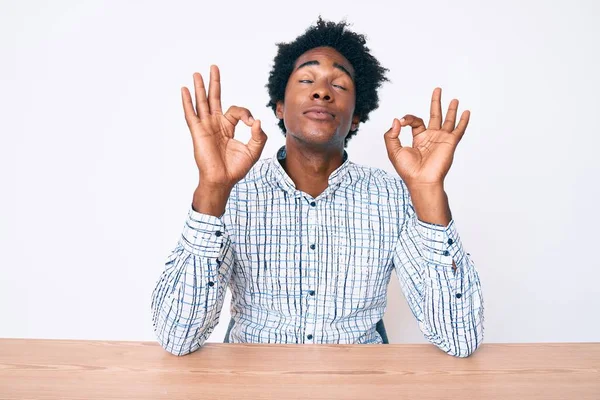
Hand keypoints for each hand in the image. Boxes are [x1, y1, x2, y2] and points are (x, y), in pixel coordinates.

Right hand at [182, 65, 267, 188]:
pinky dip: (188, 102)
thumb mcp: (254, 150)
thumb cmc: (236, 168)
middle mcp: (216, 124)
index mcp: (228, 127)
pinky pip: (191, 114)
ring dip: (199, 88)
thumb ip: (259, 135)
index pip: (237, 110)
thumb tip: (258, 121)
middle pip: (214, 98)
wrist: (223, 180)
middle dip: (214, 82)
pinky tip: (185, 90)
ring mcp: (206, 127)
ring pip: (202, 102)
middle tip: (213, 67)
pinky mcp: (198, 132)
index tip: (252, 124)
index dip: (246, 114)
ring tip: (197, 73)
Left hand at [383, 88, 469, 187]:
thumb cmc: (408, 170)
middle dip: (436, 102)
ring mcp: (441, 139)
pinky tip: (466, 112)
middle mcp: (431, 137)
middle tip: (437, 89)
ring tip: (454, 99)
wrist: (422, 180)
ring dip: (451, 109)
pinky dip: (463, 121)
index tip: (401, 122)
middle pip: (434, 115)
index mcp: (418, 139)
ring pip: (448, 120)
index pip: (415, 121)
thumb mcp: (393, 150)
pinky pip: (458, 129)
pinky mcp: (450, 142)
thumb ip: (391, 135)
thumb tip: (396, 120)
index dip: (408, 118)